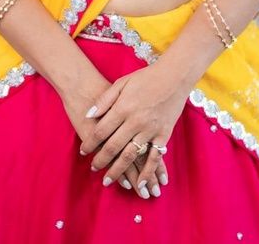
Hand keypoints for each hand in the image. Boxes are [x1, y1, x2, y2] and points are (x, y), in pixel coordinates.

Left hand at [79, 61, 189, 196]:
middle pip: (113, 146)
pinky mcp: (164, 135)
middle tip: (94, 168)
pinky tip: (139, 182)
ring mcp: (150, 129)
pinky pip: (154, 157)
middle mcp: (135, 121)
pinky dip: (147, 171)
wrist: (174, 76)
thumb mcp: (122, 82)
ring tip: (108, 180)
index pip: (101, 131)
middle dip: (101, 160)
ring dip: (118, 170)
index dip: (90, 143)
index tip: (84, 152)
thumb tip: (89, 115)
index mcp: (123, 107)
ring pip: (130, 155)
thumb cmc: (146, 77)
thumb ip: (105, 99)